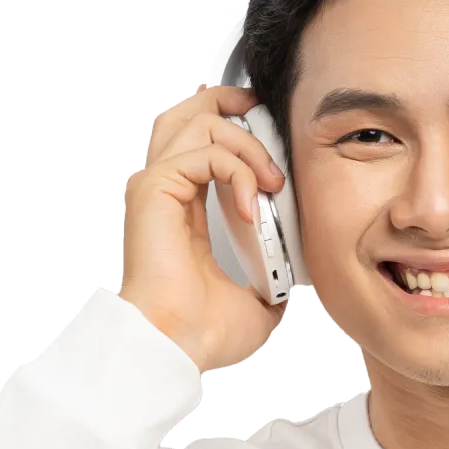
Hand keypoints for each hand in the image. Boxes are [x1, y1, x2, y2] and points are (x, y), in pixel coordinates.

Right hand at [119, 83, 289, 371]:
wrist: (178, 345)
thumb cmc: (201, 331)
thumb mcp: (256, 301)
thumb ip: (271, 278)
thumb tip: (292, 280)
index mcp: (184, 210)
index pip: (202, 145)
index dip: (234, 127)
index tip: (270, 133)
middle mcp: (166, 191)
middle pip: (189, 114)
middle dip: (231, 103)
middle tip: (265, 114)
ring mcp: (158, 186)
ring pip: (199, 121)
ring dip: (246, 142)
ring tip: (270, 181)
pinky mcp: (156, 189)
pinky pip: (205, 153)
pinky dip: (237, 170)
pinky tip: (252, 204)